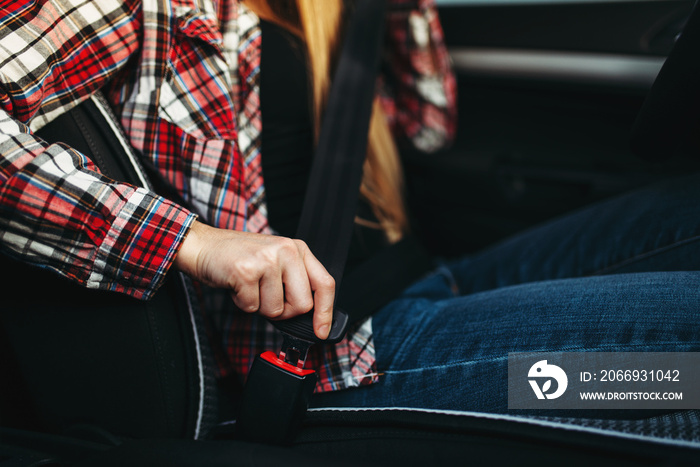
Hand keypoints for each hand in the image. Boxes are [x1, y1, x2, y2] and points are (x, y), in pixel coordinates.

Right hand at [174, 220, 334, 338]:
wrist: (204, 246)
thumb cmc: (240, 258)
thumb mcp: (276, 261)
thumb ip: (296, 281)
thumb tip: (312, 317)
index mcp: (298, 249)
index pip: (325, 283)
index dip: (326, 312)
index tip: (321, 332)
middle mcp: (286, 250)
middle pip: (302, 304)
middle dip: (284, 311)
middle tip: (266, 297)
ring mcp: (266, 260)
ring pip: (276, 310)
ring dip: (260, 306)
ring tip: (250, 286)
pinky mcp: (246, 271)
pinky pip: (253, 308)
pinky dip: (243, 304)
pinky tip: (237, 286)